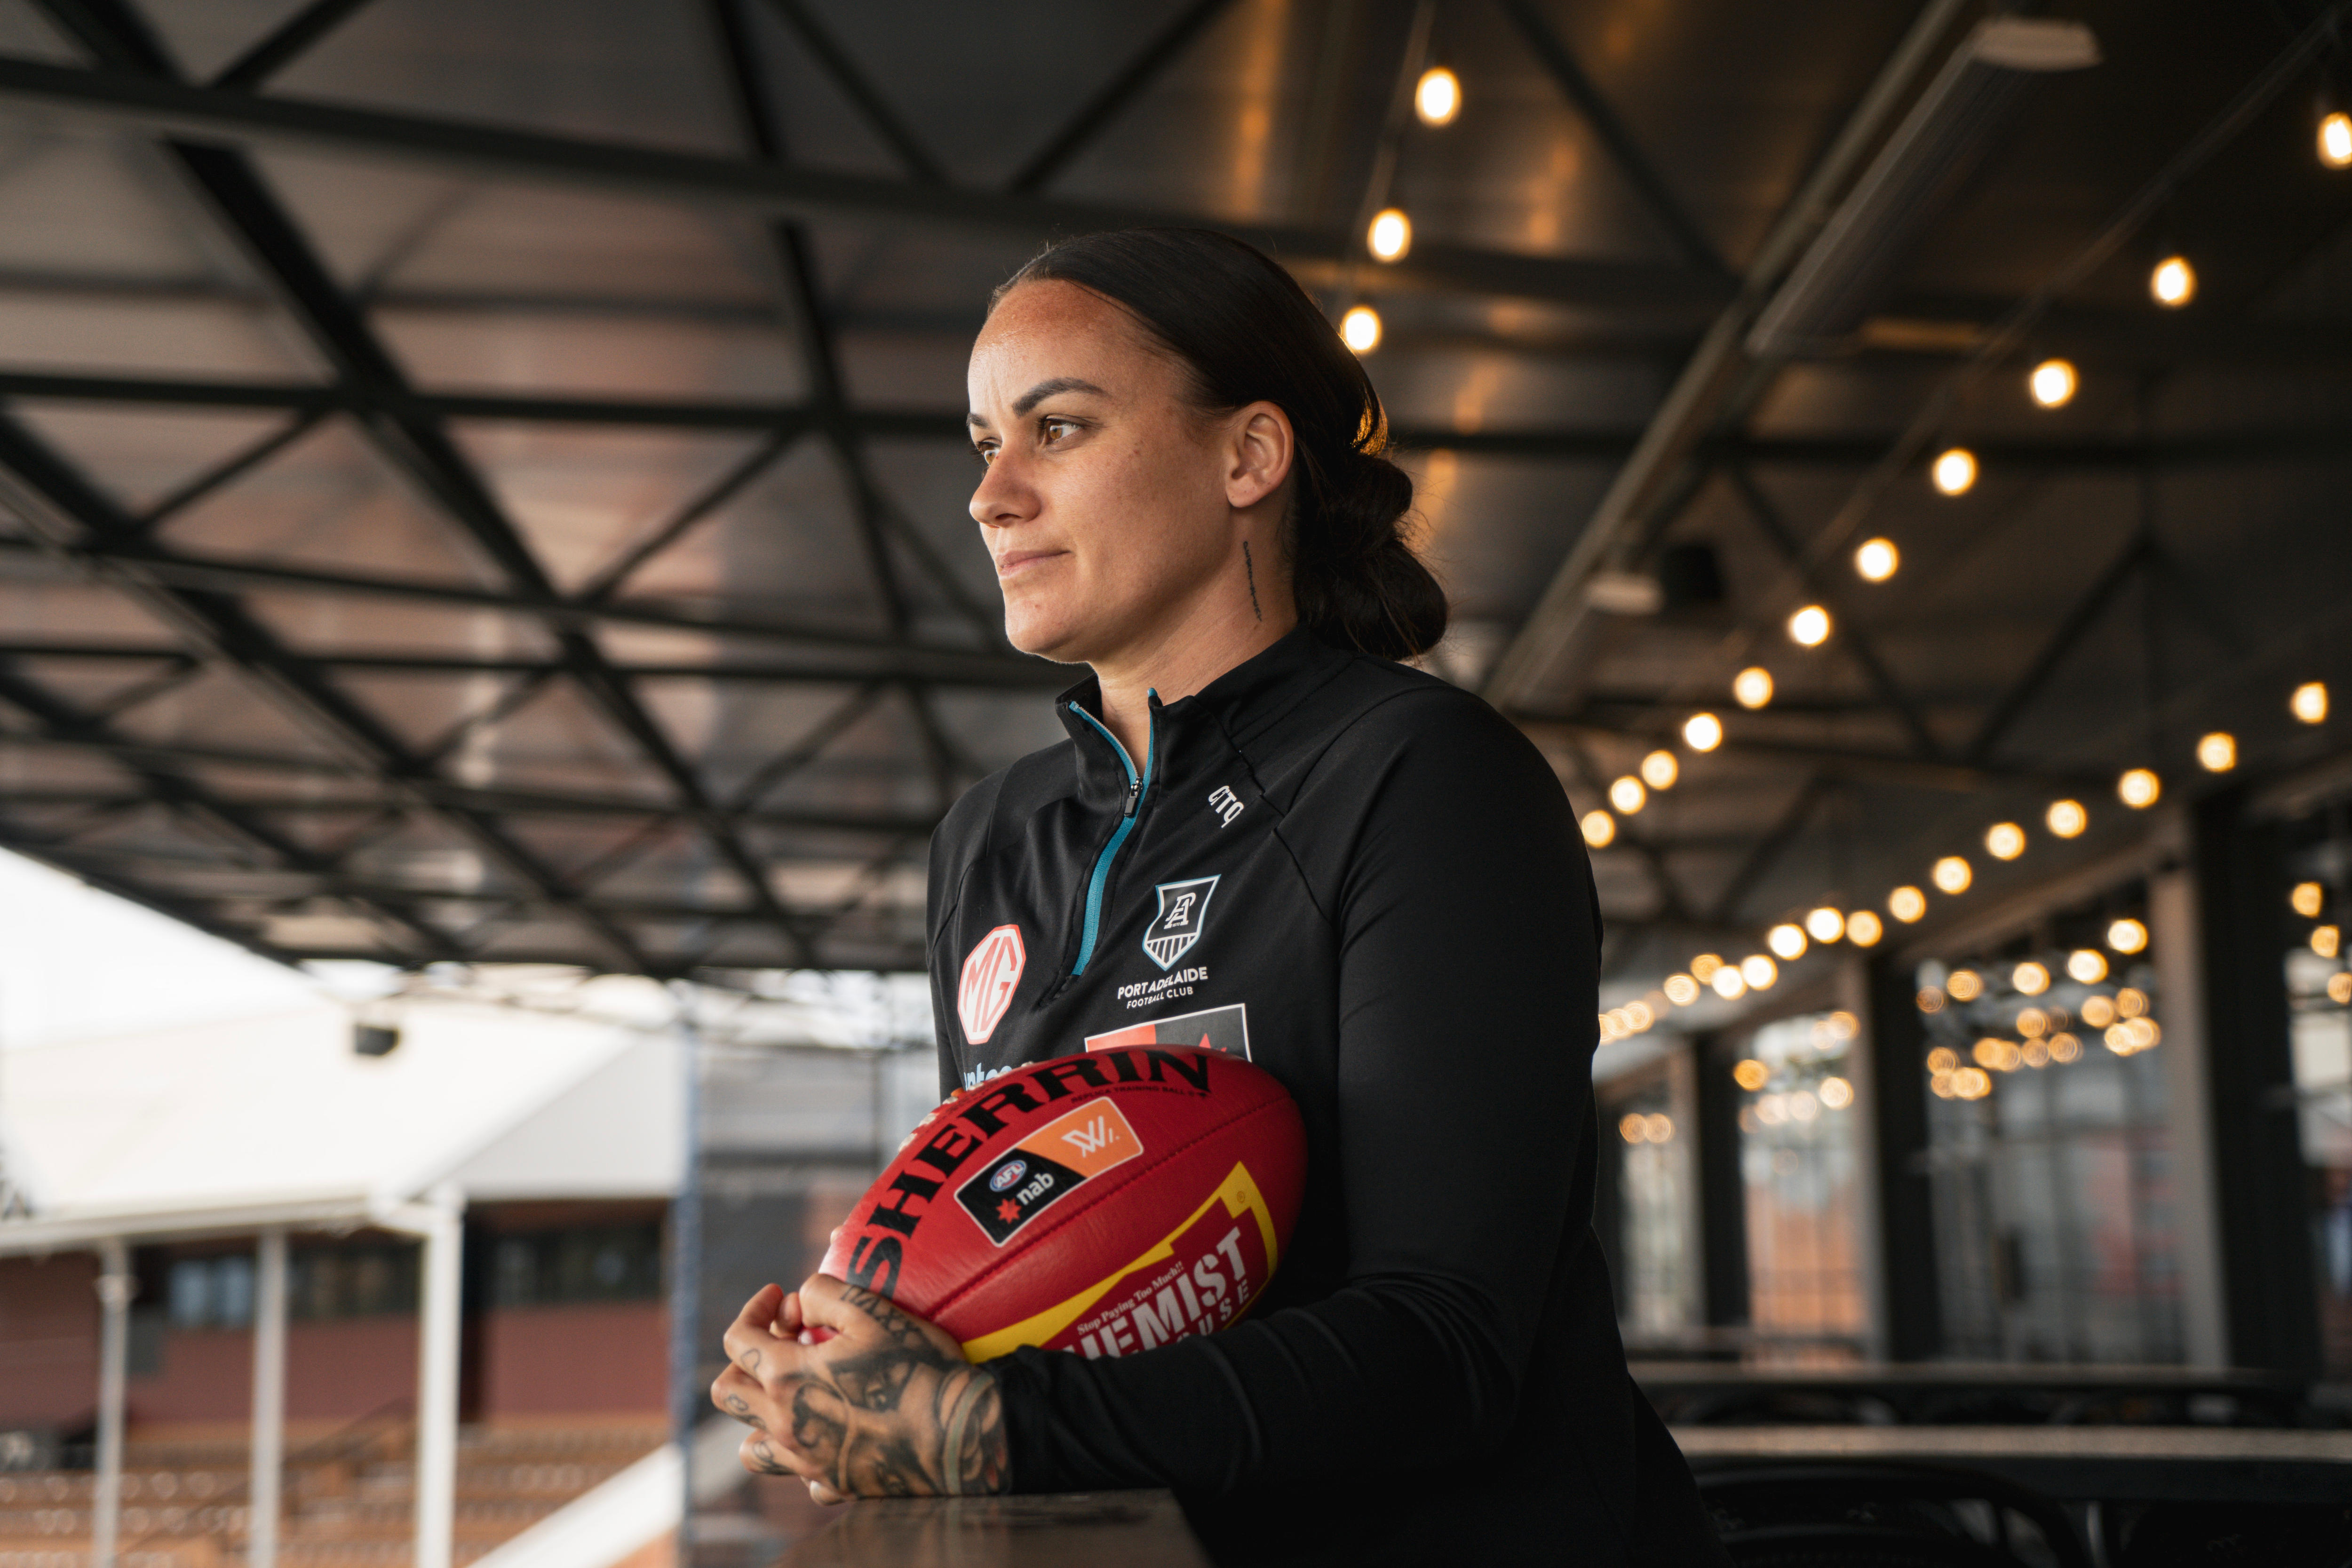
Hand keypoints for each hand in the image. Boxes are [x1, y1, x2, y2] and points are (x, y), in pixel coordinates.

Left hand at [709, 1276, 1007, 1503]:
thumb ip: (823, 1293)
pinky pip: (799, 1474)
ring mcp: (806, 1460)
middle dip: (744, 1359)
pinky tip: (831, 1431)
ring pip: (751, 1445)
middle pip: (728, 1393)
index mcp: (786, 1378)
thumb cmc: (917, 1368)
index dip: (754, 1308)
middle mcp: (785, 1424)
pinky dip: (803, 1453)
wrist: (960, 1435)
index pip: (737, 1339)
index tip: (779, 1296)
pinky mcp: (832, 1483)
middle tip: (781, 1342)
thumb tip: (798, 1299)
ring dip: (761, 1414)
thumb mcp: (872, 1312)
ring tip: (794, 1393)